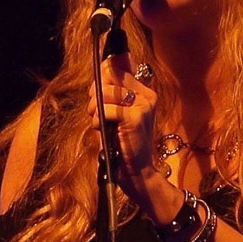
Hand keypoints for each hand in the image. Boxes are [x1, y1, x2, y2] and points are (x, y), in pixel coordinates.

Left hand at [86, 51, 157, 203]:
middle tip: (95, 111)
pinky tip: (101, 129)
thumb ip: (110, 95)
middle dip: (95, 93)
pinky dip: (98, 119)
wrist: (137, 172)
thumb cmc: (123, 145)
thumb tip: (100, 72)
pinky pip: (106, 108)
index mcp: (145, 93)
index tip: (96, 95)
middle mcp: (147, 96)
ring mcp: (143, 106)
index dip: (101, 79)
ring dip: (95, 107)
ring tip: (97, 121)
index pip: (118, 69)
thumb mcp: (117, 116)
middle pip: (110, 76)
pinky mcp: (135, 118)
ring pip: (107, 91)